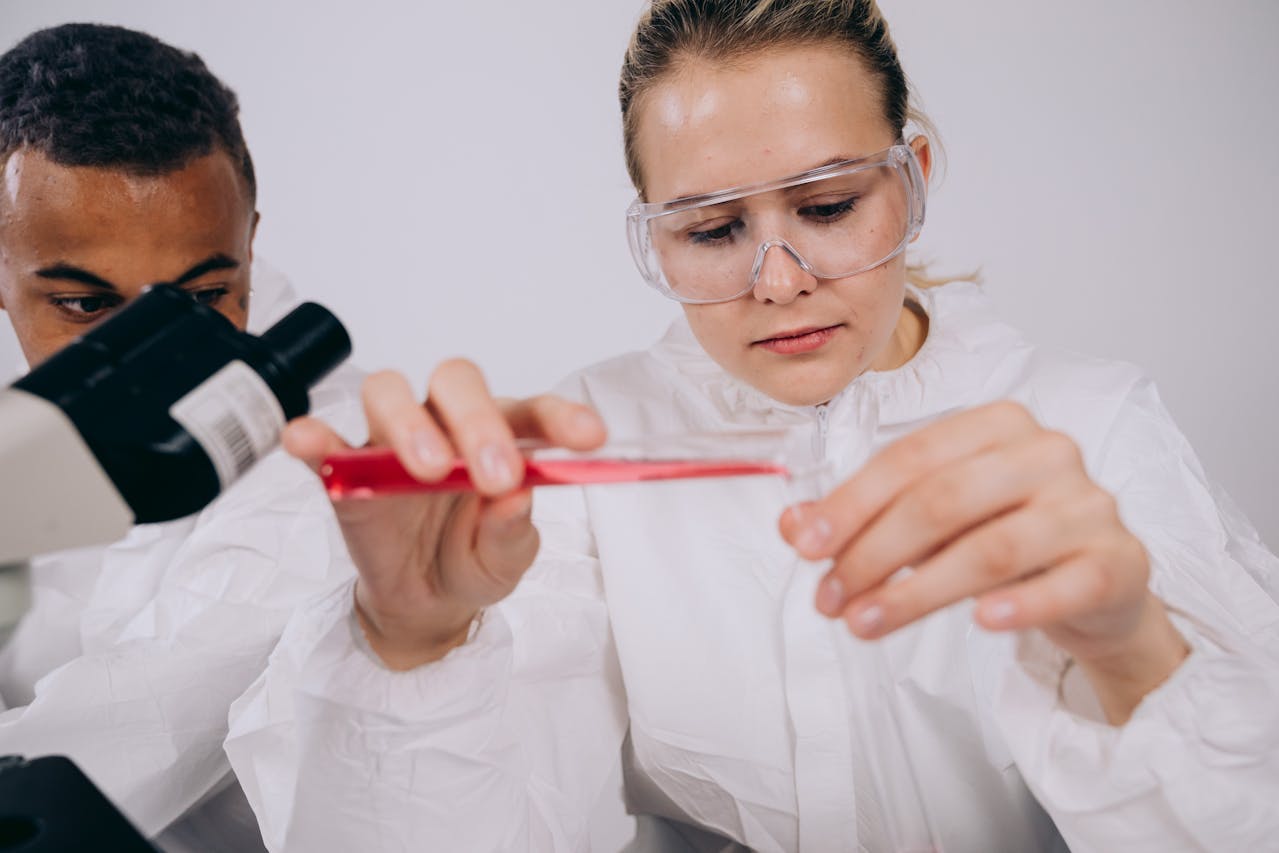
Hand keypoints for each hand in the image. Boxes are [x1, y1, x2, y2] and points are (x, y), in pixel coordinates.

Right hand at [285, 360, 605, 669]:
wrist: (426, 602)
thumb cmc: (473, 560)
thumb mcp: (505, 560)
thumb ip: (511, 533)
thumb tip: (515, 499)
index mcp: (502, 435)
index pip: (531, 410)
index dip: (561, 417)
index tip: (590, 438)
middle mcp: (447, 424)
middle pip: (455, 382)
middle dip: (477, 420)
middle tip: (495, 475)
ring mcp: (392, 440)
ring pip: (389, 392)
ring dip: (409, 423)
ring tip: (429, 470)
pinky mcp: (345, 468)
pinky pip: (324, 442)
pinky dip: (314, 436)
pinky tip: (308, 440)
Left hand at [779, 401, 1187, 722]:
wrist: (1096, 584)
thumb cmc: (1004, 535)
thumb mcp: (930, 523)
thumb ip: (863, 518)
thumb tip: (794, 525)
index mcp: (996, 424)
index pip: (909, 459)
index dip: (851, 504)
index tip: (807, 548)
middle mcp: (1046, 451)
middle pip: (942, 499)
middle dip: (873, 552)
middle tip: (830, 599)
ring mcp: (1088, 505)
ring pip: (992, 547)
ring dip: (919, 591)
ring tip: (867, 623)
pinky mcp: (1118, 560)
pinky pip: (1065, 583)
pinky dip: (1021, 603)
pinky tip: (981, 622)